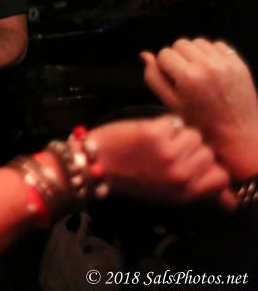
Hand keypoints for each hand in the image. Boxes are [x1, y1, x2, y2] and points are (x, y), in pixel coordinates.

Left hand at [90, 115, 235, 208]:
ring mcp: (170, 153)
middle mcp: (181, 174)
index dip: (210, 168)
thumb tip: (228, 199)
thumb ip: (195, 191)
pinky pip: (174, 121)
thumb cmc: (126, 180)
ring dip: (177, 134)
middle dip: (191, 149)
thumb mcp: (165, 195)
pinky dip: (162, 124)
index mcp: (184, 193)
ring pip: (193, 134)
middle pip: (208, 152)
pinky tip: (147, 133)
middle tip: (168, 153)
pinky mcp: (155, 134)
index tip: (195, 164)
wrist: (92, 167)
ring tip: (157, 143)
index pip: (221, 177)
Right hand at [142, 38, 257, 177]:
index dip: (163, 65)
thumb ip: (154, 78)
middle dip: (178, 56)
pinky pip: (218, 45)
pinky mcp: (238, 63)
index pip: (164, 53)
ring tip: (197, 72)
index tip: (170, 78)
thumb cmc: (202, 123)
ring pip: (198, 42)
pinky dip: (211, 53)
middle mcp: (208, 66)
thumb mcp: (170, 104)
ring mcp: (226, 63)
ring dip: (194, 53)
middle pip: (180, 43)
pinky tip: (211, 70)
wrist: (237, 133)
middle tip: (183, 75)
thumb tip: (145, 55)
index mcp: (188, 77)